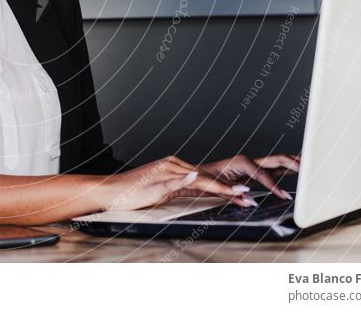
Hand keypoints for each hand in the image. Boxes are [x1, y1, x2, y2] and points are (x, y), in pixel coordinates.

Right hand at [99, 156, 258, 211]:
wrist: (109, 191)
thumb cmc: (132, 193)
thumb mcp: (161, 191)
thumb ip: (178, 187)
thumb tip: (196, 187)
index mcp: (176, 167)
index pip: (207, 178)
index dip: (228, 186)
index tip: (246, 195)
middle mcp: (174, 165)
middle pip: (208, 177)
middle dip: (231, 187)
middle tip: (252, 196)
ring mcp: (166, 172)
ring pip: (199, 179)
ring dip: (221, 187)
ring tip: (240, 193)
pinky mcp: (157, 181)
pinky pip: (175, 181)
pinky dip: (189, 180)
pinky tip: (201, 180)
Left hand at [199, 153, 300, 200]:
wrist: (201, 174)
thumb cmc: (207, 180)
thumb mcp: (216, 188)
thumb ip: (233, 194)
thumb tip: (249, 200)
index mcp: (241, 162)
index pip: (262, 173)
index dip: (274, 185)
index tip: (284, 196)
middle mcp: (250, 160)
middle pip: (277, 159)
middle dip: (294, 164)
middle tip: (310, 172)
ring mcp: (256, 164)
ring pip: (281, 161)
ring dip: (296, 163)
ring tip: (314, 167)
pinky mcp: (259, 170)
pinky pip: (278, 168)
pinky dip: (291, 168)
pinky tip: (302, 171)